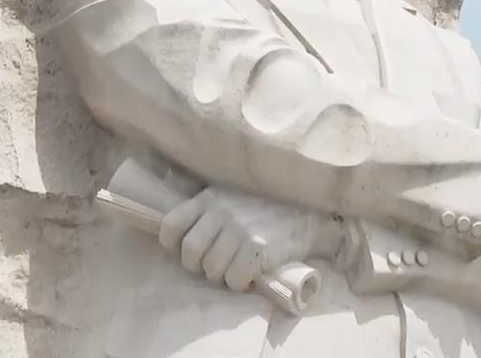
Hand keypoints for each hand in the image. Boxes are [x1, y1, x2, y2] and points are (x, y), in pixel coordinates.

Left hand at [159, 186, 342, 291]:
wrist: (309, 214)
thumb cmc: (266, 208)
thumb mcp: (230, 196)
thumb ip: (206, 210)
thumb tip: (180, 239)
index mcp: (209, 198)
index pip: (171, 225)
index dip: (173, 245)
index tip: (185, 252)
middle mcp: (221, 211)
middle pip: (190, 253)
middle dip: (199, 266)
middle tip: (215, 265)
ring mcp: (239, 230)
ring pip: (211, 270)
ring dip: (222, 277)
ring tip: (235, 269)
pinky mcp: (258, 248)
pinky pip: (234, 279)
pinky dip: (240, 283)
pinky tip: (250, 274)